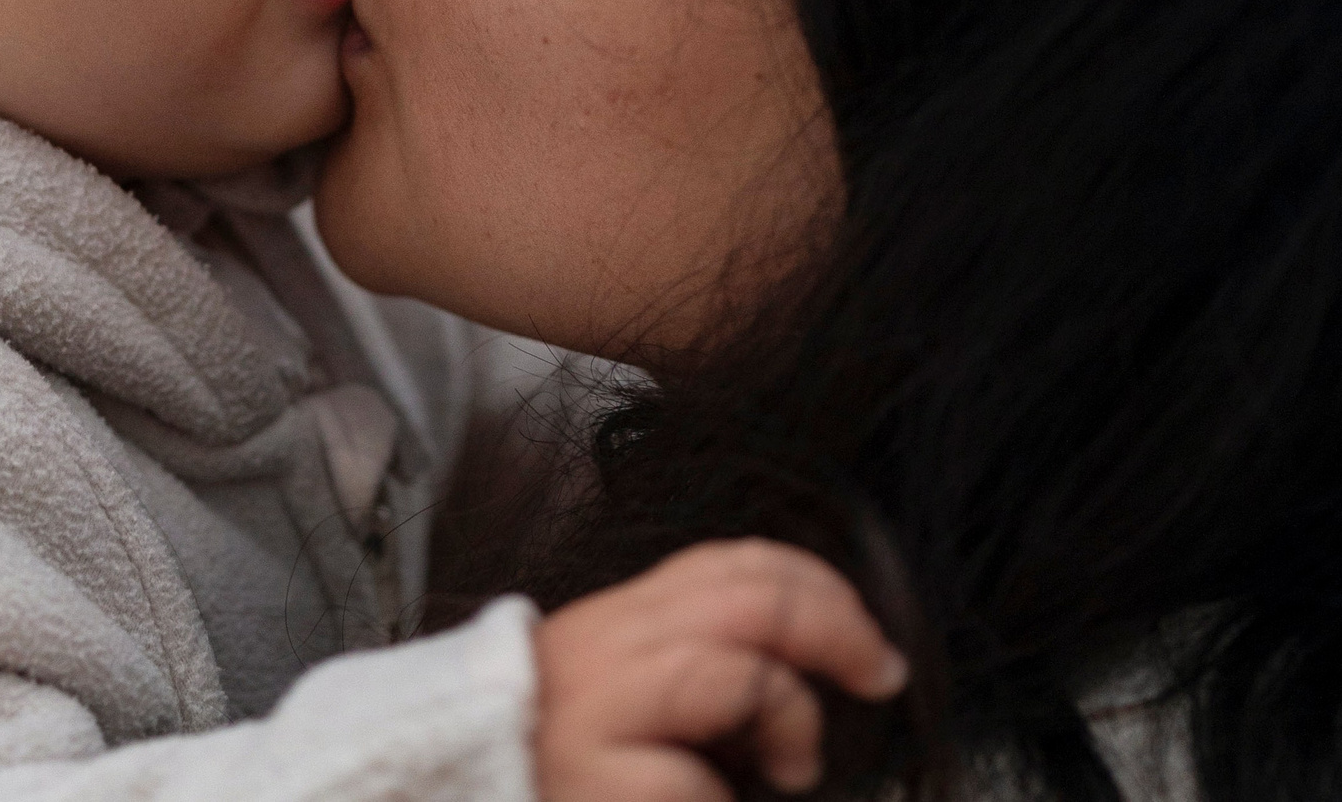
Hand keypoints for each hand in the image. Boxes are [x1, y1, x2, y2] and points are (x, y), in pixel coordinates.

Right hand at [532, 538, 908, 801]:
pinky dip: (723, 798)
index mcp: (617, 619)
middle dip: (837, 630)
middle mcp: (603, 648)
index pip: (730, 562)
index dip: (818, 586)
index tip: (867, 637)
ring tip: (797, 768)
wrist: (461, 794)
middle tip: (879, 677)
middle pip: (748, 599)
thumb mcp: (629, 693)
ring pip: (736, 672)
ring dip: (792, 719)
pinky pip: (692, 775)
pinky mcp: (595, 779)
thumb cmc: (562, 765)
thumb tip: (806, 656)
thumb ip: (693, 660)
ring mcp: (596, 712)